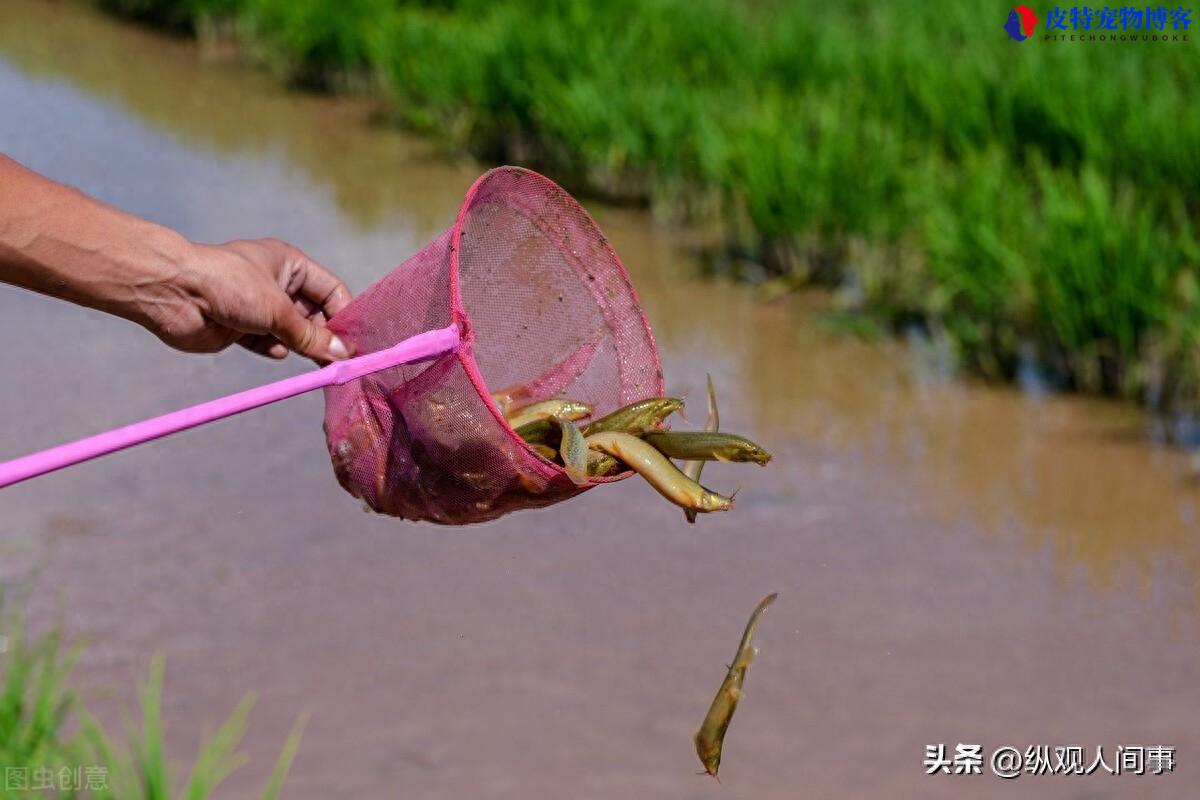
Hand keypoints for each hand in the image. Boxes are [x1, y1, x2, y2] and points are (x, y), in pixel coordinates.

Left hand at [143, 238, 353, 362]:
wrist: (171, 292)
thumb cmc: (227, 285)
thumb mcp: (278, 309)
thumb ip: (311, 336)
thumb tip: (342, 355)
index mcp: (290, 265)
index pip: (331, 290)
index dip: (344, 315)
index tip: (354, 343)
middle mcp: (276, 284)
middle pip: (313, 314)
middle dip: (325, 337)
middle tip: (338, 362)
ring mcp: (256, 307)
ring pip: (290, 331)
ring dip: (302, 346)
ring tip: (318, 366)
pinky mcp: (238, 328)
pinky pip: (266, 342)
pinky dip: (274, 349)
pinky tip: (277, 354)